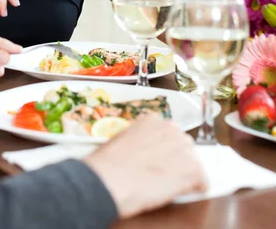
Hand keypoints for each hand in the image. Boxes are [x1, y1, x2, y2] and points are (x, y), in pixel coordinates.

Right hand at [84, 115, 205, 217]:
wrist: (111, 178)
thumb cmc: (109, 163)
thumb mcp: (123, 140)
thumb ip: (140, 140)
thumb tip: (147, 153)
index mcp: (153, 120)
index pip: (168, 134)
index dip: (164, 150)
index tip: (159, 160)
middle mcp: (171, 128)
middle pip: (183, 146)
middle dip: (176, 160)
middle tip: (162, 174)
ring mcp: (184, 147)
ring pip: (193, 163)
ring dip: (184, 174)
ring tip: (167, 185)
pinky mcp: (193, 169)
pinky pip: (202, 182)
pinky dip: (194, 190)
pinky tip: (178, 193)